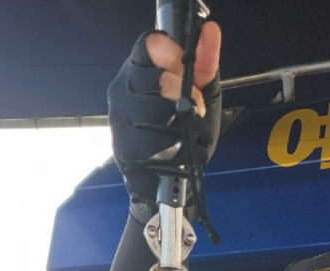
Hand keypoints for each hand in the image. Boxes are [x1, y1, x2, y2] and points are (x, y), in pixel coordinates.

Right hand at [108, 21, 221, 207]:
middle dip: (180, 92)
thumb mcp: (200, 94)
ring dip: (178, 119)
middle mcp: (122, 92)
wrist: (165, 181)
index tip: (185, 66)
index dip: (170, 53)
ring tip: (184, 128)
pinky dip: (172, 142)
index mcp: (137, 70)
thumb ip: (205, 63)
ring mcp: (119, 121)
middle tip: (191, 107)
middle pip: (154, 77)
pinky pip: (152, 139)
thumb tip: (211, 30)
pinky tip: (176, 146)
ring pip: (153, 108)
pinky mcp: (123, 149)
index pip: (147, 46)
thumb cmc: (182, 133)